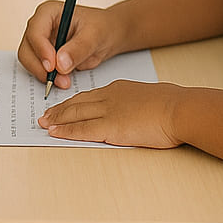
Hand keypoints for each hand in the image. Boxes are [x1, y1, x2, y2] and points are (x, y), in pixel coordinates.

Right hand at [16, 0, 119, 91]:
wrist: (107, 36)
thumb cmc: (101, 27)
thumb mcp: (94, 35)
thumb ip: (78, 48)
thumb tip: (60, 64)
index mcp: (48, 12)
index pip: (35, 32)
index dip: (41, 50)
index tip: (53, 66)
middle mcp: (40, 26)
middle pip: (27, 49)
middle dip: (41, 67)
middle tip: (60, 79)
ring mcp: (40, 41)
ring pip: (29, 61)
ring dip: (44, 75)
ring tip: (65, 81)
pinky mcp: (43, 56)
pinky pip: (38, 69)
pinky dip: (48, 78)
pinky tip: (63, 80)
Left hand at [38, 80, 183, 148]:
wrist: (179, 109)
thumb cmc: (173, 106)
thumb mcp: (151, 99)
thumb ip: (138, 105)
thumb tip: (137, 113)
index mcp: (120, 89)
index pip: (90, 96)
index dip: (74, 102)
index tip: (63, 106)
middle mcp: (110, 97)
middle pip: (78, 103)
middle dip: (59, 110)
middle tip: (44, 115)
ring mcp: (109, 111)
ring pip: (75, 114)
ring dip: (57, 119)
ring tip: (43, 123)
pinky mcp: (111, 127)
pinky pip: (82, 129)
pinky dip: (66, 131)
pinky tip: (55, 133)